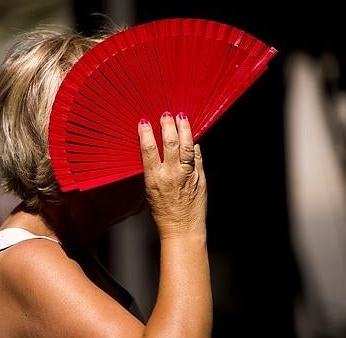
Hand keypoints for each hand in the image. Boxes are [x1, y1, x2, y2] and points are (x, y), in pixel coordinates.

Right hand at [138, 112, 207, 238]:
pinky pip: (198, 156)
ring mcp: (188, 175)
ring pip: (187, 146)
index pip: (149, 149)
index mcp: (154, 178)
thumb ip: (154, 170)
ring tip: (182, 117)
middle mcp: (172, 174)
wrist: (182, 229)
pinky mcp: (200, 177)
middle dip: (168, 125)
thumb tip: (157, 150)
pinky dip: (195, 145)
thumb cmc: (164, 212)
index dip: (146, 133)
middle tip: (166, 115)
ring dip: (184, 129)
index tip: (144, 122)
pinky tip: (193, 138)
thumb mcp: (150, 190)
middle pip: (170, 143)